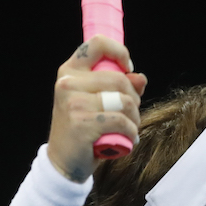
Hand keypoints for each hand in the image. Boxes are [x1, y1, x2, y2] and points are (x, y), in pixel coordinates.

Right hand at [47, 35, 147, 181]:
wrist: (64, 162)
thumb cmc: (83, 130)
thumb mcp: (98, 104)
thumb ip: (119, 87)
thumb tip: (140, 77)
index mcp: (70, 71)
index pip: (98, 43)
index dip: (120, 53)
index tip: (129, 70)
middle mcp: (68, 83)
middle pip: (120, 79)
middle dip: (134, 99)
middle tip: (131, 115)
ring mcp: (73, 102)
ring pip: (124, 101)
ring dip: (135, 118)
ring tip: (130, 128)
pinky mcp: (82, 123)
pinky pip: (121, 121)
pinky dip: (132, 132)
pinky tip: (129, 139)